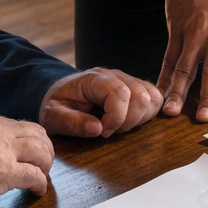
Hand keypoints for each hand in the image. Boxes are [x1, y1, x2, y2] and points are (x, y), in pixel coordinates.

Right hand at [0, 112, 52, 207]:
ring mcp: (1, 150)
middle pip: (36, 133)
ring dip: (46, 165)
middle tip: (43, 163)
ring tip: (42, 175)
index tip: (30, 151)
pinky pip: (35, 175)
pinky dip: (40, 184)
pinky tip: (36, 190)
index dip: (28, 140)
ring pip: (41, 151)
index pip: (16, 125)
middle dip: (44, 149)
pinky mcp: (5, 172)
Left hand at [39, 68, 162, 137]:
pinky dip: (148, 114)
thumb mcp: (52, 116)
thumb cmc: (59, 105)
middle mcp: (116, 75)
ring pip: (152, 98)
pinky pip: (155, 100)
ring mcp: (129, 80)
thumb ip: (71, 122)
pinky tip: (131, 121)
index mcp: (95, 79)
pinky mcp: (138, 89)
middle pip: (141, 96)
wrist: (63, 95)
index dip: (117, 118)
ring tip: (120, 126)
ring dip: (140, 119)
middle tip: (111, 131)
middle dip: (129, 121)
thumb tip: (98, 128)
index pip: (120, 93)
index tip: (104, 132)